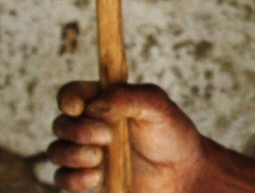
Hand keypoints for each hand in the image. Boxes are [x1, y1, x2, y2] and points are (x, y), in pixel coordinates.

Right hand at [48, 81, 205, 192]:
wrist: (181, 172)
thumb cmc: (171, 132)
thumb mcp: (158, 106)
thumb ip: (129, 97)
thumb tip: (95, 104)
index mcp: (106, 100)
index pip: (73, 94)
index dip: (68, 99)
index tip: (78, 108)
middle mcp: (92, 124)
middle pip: (61, 123)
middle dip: (78, 130)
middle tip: (107, 137)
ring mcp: (87, 152)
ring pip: (56, 151)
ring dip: (74, 154)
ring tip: (100, 157)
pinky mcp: (88, 178)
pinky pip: (63, 178)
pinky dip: (75, 178)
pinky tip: (97, 176)